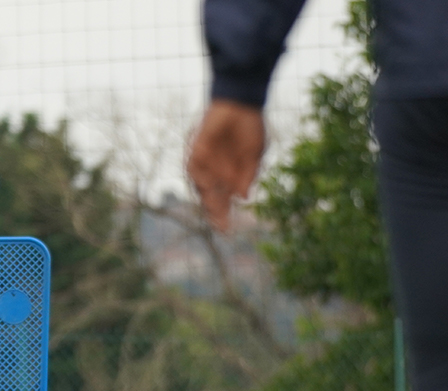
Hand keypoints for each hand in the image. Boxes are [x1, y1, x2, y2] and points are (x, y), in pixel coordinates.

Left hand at [186, 98, 265, 231]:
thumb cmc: (251, 126)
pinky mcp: (197, 148)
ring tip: (218, 210)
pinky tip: (211, 184)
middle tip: (221, 227)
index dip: (223, 215)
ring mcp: (204, 160)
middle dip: (215, 212)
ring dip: (209, 197)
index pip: (222, 199)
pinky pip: (194, 167)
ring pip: (201, 185)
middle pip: (209, 196)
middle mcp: (213, 169)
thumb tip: (243, 198)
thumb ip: (248, 175)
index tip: (228, 230)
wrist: (242, 101)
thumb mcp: (255, 154)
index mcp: (227, 174)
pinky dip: (202, 176)